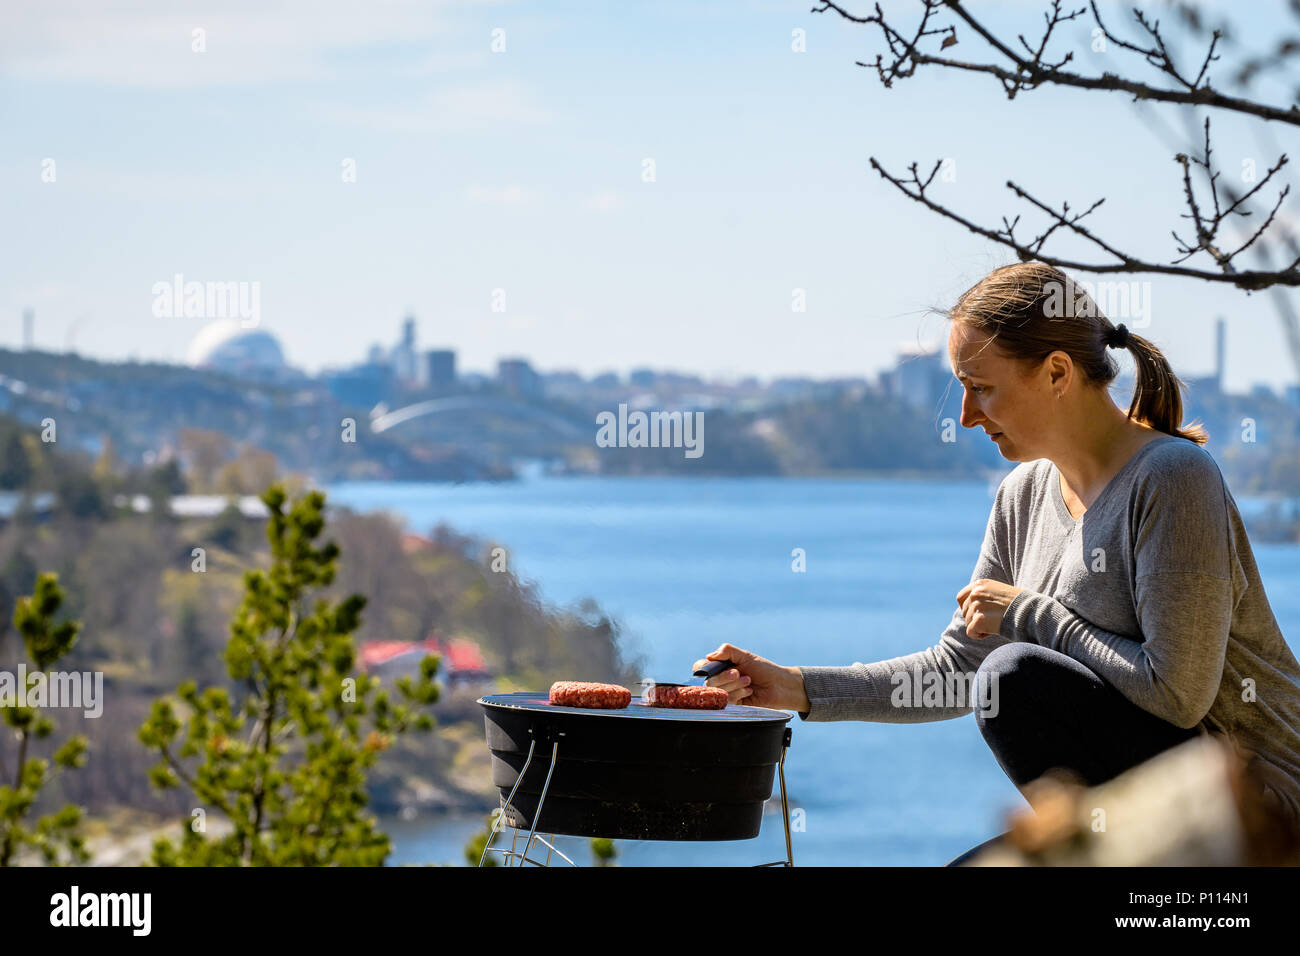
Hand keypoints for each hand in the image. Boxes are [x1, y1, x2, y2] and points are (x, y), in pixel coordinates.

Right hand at [691, 643, 808, 710]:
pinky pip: (726, 701)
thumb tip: (709, 655)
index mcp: (721, 666)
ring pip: (717, 692)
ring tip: (748, 681)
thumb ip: (727, 651)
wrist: (779, 686)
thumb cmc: (764, 669)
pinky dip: (738, 694)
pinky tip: (749, 691)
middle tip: (739, 673)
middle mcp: (721, 680)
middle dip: (724, 677)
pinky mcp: (733, 705)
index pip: (700, 668)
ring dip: (734, 685)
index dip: (703, 669)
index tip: (712, 668)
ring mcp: (726, 692)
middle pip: (707, 681)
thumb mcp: (745, 656)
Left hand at [956, 579, 1022, 639]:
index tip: (978, 614)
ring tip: (995, 624)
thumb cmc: (1018, 604)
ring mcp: (976, 605)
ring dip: (980, 627)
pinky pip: (970, 632)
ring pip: (968, 623)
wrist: (1029, 611)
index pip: (961, 598)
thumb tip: (968, 607)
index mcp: (979, 584)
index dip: (967, 609)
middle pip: (965, 612)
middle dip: (976, 619)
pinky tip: (991, 632)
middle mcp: (975, 593)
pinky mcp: (979, 619)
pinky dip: (979, 635)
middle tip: (993, 620)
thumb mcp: (998, 592)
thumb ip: (983, 595)